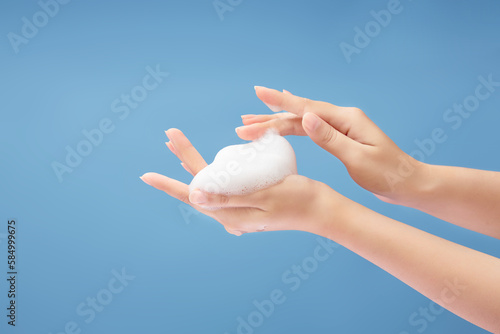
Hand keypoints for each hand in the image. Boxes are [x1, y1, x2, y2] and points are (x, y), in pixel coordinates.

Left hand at [140, 128, 335, 235]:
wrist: (322, 209)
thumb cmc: (297, 201)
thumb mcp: (264, 197)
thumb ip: (228, 197)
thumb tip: (193, 196)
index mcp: (230, 214)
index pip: (192, 197)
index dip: (168, 185)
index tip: (146, 175)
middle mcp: (231, 213)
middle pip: (199, 184)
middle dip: (183, 159)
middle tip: (170, 135)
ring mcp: (240, 207)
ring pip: (210, 183)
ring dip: (194, 163)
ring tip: (179, 144)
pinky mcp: (249, 199)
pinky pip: (224, 183)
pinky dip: (213, 169)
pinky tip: (209, 161)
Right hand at [236, 86, 428, 204]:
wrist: (407, 182)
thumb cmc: (387, 174)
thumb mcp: (358, 158)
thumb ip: (330, 138)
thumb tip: (307, 117)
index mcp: (346, 119)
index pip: (306, 109)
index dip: (280, 102)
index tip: (258, 93)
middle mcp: (341, 117)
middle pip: (299, 114)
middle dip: (270, 117)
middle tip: (243, 121)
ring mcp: (340, 126)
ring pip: (301, 121)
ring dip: (276, 122)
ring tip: (252, 122)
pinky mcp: (339, 136)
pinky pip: (309, 128)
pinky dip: (292, 125)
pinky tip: (283, 118)